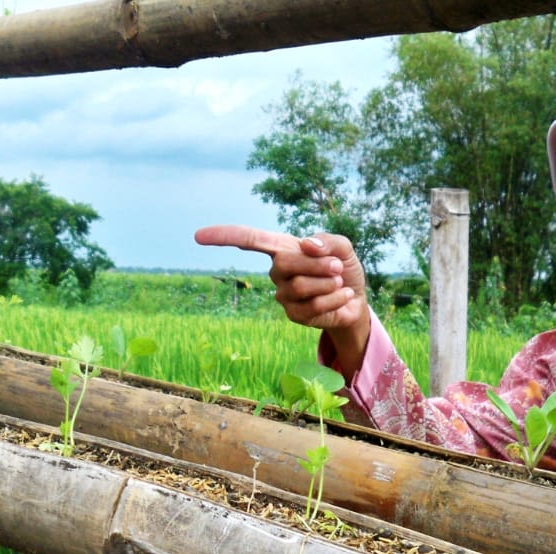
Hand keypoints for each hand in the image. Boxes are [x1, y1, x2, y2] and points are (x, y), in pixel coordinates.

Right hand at [194, 225, 371, 378]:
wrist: (356, 299)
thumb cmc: (343, 268)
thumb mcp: (342, 248)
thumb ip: (328, 241)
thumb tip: (306, 245)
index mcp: (283, 249)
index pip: (250, 240)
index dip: (225, 237)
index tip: (199, 237)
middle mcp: (278, 271)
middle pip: (283, 263)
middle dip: (317, 264)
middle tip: (337, 267)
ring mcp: (283, 295)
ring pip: (299, 286)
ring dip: (328, 283)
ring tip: (338, 283)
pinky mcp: (294, 315)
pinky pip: (312, 306)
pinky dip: (334, 299)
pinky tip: (341, 297)